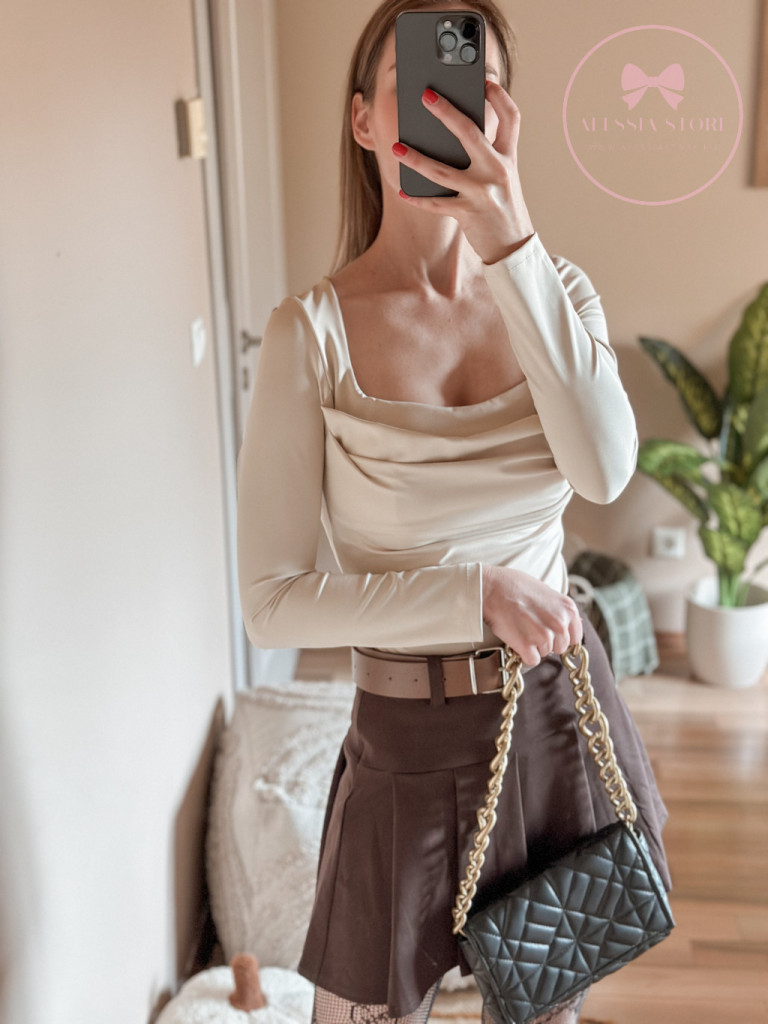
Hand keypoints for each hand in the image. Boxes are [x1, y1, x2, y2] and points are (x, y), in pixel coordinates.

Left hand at [394, 82, 534, 263]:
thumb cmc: (502, 207)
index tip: (484, 80)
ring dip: (415, 158)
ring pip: (442, 170)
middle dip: (445, 111)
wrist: (512, 247)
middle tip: (425, 94)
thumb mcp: (505, 176)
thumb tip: (454, 130)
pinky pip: (437, 203)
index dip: (499, 96)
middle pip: (470, 132)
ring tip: (396, 147)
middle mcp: (498, 170)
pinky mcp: (469, 213)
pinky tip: (401, 189)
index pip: (511, 117)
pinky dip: (417, 198)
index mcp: (510, 157)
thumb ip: (489, 153)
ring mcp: (483, 192)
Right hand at [482, 565, 581, 666]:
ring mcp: (544, 635)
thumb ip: (559, 610)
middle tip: (530, 627)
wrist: (491, 588)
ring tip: (521, 628)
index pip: (575, 637)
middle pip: (560, 647)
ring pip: (545, 653)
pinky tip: (516, 639)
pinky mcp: (527, 645)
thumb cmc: (514, 585)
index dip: (561, 637)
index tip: (550, 633)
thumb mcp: (546, 591)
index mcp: (568, 609)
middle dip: (547, 641)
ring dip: (533, 646)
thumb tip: (568, 624)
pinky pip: (532, 660)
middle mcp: (560, 623)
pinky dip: (523, 654)